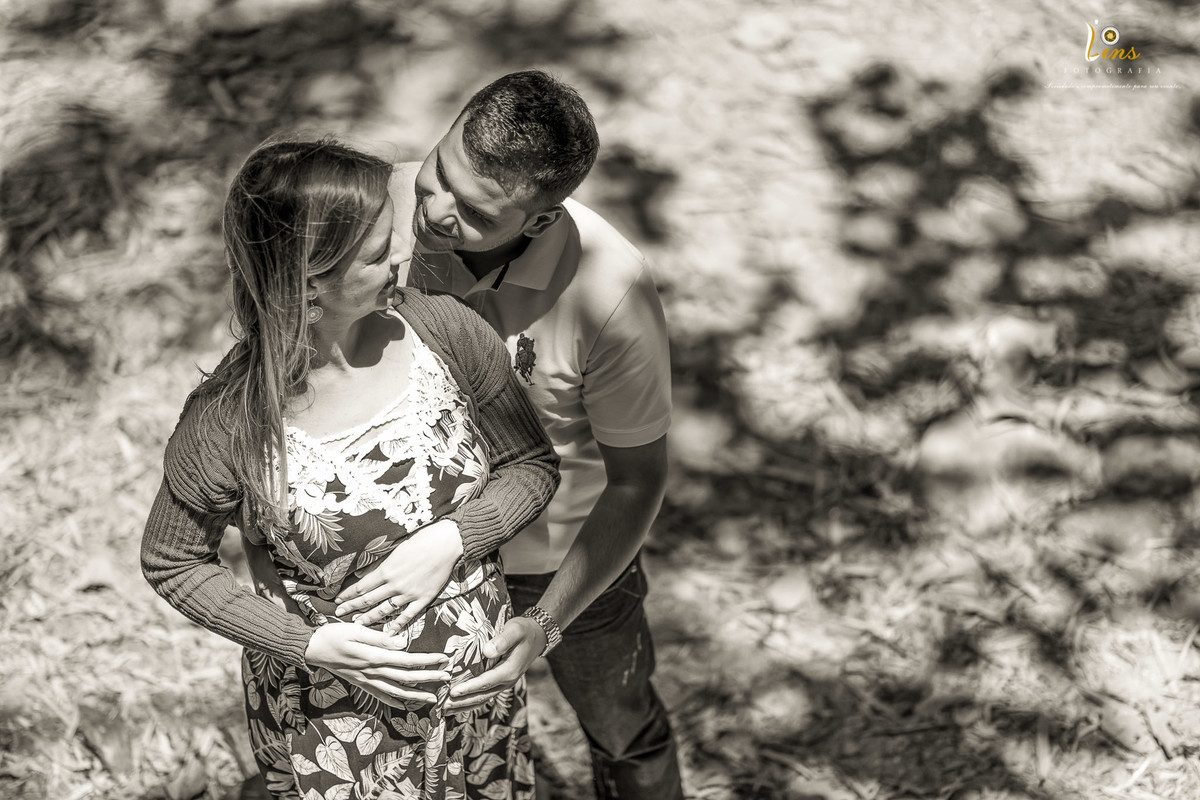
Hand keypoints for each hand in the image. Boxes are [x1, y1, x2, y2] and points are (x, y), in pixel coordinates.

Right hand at [304, 623, 450, 705]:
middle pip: (406, 678)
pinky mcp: (359, 683)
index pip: (407, 660)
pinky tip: (403, 705)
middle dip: (428, 679)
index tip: (444, 659)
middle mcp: (372, 671)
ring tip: (432, 698)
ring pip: (395, 691)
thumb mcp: (356, 629)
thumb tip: (403, 643)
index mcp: (374, 656)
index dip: (427, 661)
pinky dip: (392, 701)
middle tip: (447, 678)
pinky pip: (378, 695)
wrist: (311, 648)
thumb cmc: (333, 634)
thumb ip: (380, 638)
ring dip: (415, 694)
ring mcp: (365, 680)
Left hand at [333, 519, 462, 630]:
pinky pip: (407, 616)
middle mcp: (394, 584)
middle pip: (368, 600)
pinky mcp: (423, 599)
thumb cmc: (421, 541)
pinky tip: (388, 633)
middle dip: (352, 607)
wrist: (446, 544)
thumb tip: (364, 575)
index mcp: (387, 570)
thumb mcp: (396, 549)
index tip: (338, 600)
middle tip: (338, 614)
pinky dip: (397, 625)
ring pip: (384, 610)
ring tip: (357, 624)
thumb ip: (381, 565)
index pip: (361, 586)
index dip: (348, 595)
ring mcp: (408, 594)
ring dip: (369, 618)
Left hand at [444, 616, 547, 712]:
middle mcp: (507, 680)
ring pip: (483, 698)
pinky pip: (485, 694)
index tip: (453, 692)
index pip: (486, 682)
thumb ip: (502, 640)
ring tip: (446, 709)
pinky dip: (472, 700)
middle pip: (482, 696)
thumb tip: (486, 651)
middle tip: (443, 705)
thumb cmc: (523, 630)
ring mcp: (505, 683)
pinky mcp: (501, 681)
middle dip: (462, 701)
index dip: (469, 688)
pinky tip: (459, 703)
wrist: (537, 636)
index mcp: (510, 670)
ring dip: (465, 705)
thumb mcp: (515, 630)